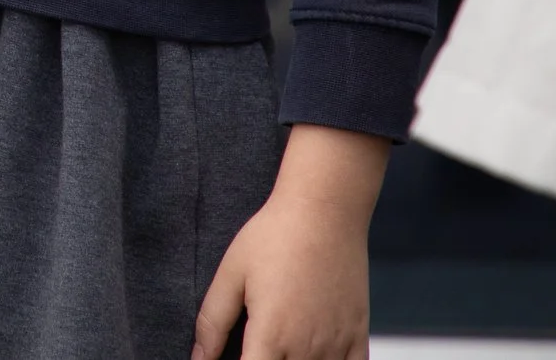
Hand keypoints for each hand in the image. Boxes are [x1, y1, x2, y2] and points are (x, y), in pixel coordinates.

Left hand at [192, 124, 389, 359]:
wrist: (325, 211)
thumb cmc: (273, 237)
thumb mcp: (231, 274)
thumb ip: (212, 322)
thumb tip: (197, 358)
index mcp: (270, 335)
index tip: (237, 355)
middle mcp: (306, 348)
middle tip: (256, 344)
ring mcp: (336, 345)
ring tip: (278, 347)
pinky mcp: (358, 336)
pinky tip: (311, 354)